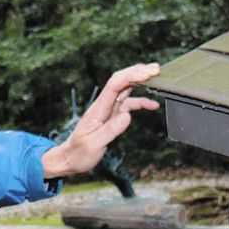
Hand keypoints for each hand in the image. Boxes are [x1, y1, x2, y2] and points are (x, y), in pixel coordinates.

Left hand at [40, 63, 160, 179]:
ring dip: (140, 82)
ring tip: (157, 78)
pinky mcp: (113, 116)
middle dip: (138, 72)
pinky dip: (141, 102)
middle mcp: (104, 105)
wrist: (70, 159)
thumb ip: (110, 130)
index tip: (147, 74)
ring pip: (126, 90)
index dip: (131, 76)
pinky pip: (129, 104)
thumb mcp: (93, 145)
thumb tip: (127, 116)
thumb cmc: (79, 153)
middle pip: (121, 81)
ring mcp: (109, 110)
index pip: (115, 85)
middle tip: (156, 69)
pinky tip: (152, 105)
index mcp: (98, 109)